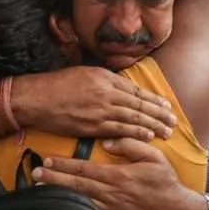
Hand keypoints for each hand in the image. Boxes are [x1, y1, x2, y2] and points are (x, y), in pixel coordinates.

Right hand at [11, 66, 177, 142]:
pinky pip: (119, 130)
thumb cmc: (56, 85)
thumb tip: (122, 88)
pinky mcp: (91, 126)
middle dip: (158, 113)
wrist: (35, 98)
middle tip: (173, 120)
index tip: (165, 105)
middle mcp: (105, 92)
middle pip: (139, 104)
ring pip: (133, 117)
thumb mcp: (83, 73)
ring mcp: (99, 109)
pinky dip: (135, 133)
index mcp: (104, 77)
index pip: (135, 90)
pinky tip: (148, 136)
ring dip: (152, 124)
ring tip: (166, 130)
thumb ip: (104, 81)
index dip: (152, 99)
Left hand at [31, 138, 207, 209]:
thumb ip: (131, 145)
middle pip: (76, 185)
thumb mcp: (154, 157)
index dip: (64, 164)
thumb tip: (108, 142)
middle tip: (35, 174)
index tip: (47, 160)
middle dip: (53, 179)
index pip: (85, 168)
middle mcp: (111, 195)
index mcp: (118, 176)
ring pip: (78, 203)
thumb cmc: (166, 184)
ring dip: (58, 197)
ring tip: (40, 191)